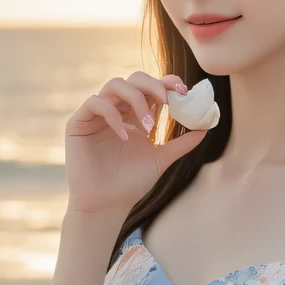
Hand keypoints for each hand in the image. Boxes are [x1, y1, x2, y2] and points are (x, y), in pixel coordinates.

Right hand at [65, 70, 209, 214]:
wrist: (107, 205)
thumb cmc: (131, 184)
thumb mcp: (161, 159)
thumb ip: (182, 143)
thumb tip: (206, 127)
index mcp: (134, 115)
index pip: (150, 87)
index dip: (166, 82)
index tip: (184, 91)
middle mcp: (116, 110)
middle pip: (133, 79)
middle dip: (153, 85)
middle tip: (168, 101)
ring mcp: (96, 115)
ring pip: (114, 85)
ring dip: (136, 99)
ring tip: (149, 124)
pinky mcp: (78, 123)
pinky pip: (95, 103)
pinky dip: (113, 115)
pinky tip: (125, 136)